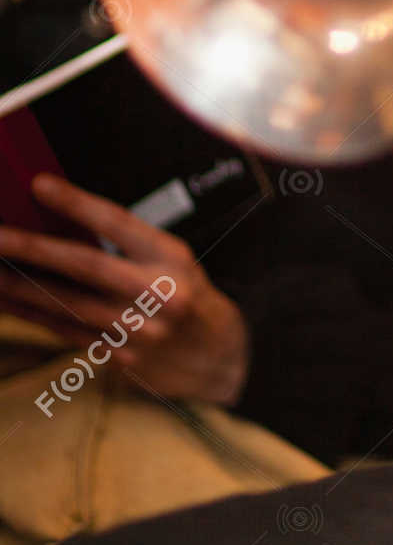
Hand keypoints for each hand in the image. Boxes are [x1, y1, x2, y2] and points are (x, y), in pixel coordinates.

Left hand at [0, 176, 249, 405]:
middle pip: (85, 266)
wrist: (220, 356)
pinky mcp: (120, 359)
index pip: (118, 223)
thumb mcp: (172, 258)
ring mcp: (137, 331)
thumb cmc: (188, 295)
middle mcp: (156, 292)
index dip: (77, 203)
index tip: (39, 185)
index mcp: (171, 257)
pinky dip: (33, 314)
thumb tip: (62, 222)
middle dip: (33, 247)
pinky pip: (66, 332)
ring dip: (21, 286)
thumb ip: (125, 243)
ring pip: (67, 304)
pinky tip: (8, 301)